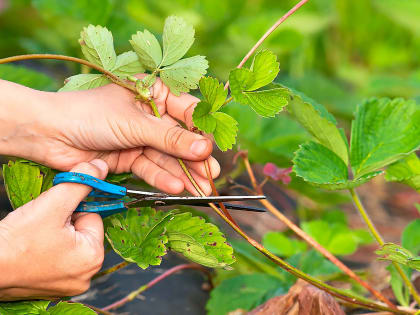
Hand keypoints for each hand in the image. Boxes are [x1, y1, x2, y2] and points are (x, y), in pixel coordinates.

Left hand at [0, 77, 219, 194]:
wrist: (48, 134)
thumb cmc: (90, 115)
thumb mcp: (136, 124)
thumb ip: (171, 139)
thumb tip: (205, 149)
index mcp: (153, 93)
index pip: (187, 111)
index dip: (202, 130)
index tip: (215, 147)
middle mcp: (149, 115)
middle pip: (179, 138)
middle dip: (195, 158)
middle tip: (211, 175)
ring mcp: (139, 138)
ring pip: (166, 157)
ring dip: (182, 173)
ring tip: (201, 188)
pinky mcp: (129, 157)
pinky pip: (150, 168)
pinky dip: (162, 178)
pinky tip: (176, 187)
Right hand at [0, 160, 107, 300]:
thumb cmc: (17, 241)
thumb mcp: (54, 204)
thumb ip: (81, 182)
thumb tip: (101, 167)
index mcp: (93, 258)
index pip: (93, 216)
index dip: (71, 209)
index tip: (52, 213)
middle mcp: (86, 276)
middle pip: (81, 230)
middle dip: (63, 221)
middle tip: (40, 225)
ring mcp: (68, 283)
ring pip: (68, 242)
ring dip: (54, 233)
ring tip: (34, 237)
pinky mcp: (51, 286)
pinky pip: (56, 256)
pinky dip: (45, 248)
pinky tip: (31, 248)